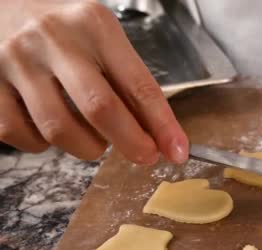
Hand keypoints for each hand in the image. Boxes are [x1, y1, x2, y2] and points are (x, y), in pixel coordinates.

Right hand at [0, 0, 188, 163]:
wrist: (2, 3)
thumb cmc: (63, 28)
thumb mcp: (102, 37)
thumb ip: (127, 81)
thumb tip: (158, 134)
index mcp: (94, 25)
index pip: (138, 84)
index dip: (162, 125)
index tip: (178, 151)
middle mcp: (54, 39)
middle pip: (100, 109)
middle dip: (130, 142)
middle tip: (145, 155)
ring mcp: (16, 61)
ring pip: (59, 129)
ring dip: (87, 147)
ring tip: (94, 137)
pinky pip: (20, 134)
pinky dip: (42, 145)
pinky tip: (51, 130)